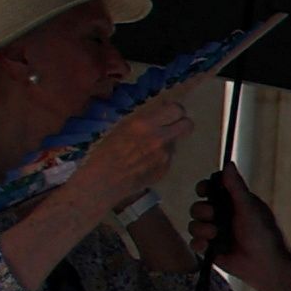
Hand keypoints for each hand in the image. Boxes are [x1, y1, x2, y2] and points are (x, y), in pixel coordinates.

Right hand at [60, 96, 186, 218]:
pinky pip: (168, 158)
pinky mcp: (165, 170)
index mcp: (144, 124)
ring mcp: (165, 156)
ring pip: (176, 142)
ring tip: (147, 150)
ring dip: (167, 143)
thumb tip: (161, 111)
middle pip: (188, 125)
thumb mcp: (121, 127)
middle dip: (182, 123)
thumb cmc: (104, 152)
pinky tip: (144, 162)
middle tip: (172, 125)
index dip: (175, 110)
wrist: (102, 182)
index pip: (176, 109)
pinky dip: (160, 158)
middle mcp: (159, 139)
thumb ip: (143, 120)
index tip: (170, 112)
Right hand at [190, 168, 290, 286]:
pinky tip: (208, 245)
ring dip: (201, 228)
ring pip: (193, 224)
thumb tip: (228, 163)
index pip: (210, 189)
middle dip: (202, 210)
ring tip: (215, 234)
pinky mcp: (210, 249)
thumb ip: (236, 187)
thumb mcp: (249, 207)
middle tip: (213, 215)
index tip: (204, 191)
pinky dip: (198, 243)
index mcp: (232, 203)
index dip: (203, 188)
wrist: (264, 264)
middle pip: (197, 206)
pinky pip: (194, 242)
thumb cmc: (262, 234)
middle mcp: (221, 216)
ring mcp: (214, 233)